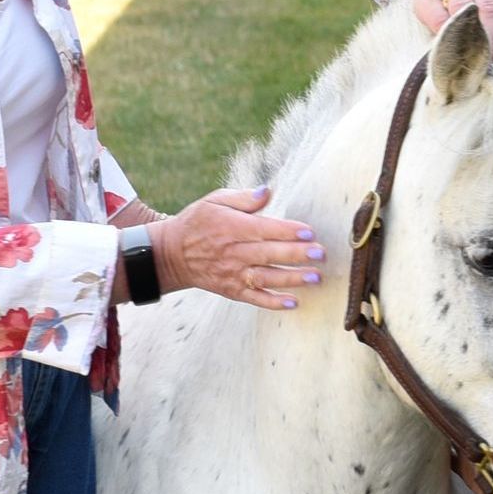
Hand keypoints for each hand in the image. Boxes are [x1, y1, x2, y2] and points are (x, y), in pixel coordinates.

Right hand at [149, 186, 324, 310]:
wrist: (171, 254)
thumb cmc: (199, 222)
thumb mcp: (215, 201)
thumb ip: (244, 198)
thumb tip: (268, 191)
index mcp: (231, 227)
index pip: (263, 229)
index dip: (287, 231)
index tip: (309, 232)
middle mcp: (233, 253)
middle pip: (268, 254)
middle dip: (296, 255)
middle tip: (321, 254)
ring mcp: (232, 274)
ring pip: (265, 278)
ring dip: (291, 279)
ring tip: (316, 278)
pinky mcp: (231, 290)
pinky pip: (253, 298)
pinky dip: (272, 302)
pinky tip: (293, 302)